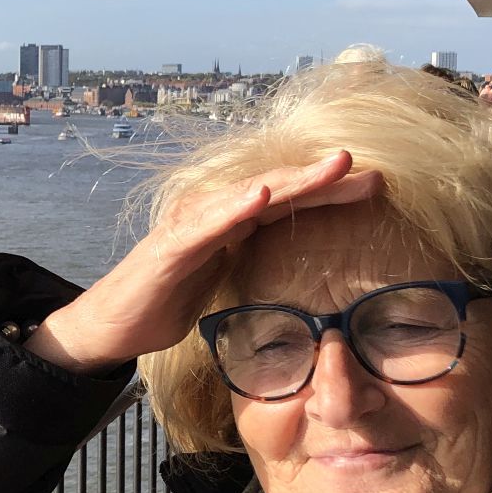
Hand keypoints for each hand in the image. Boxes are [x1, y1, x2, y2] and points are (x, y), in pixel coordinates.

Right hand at [31, 151, 381, 371]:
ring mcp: (191, 223)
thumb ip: (256, 261)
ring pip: (252, 194)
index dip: (332, 191)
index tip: (376, 187)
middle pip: (280, 189)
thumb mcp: (226, 278)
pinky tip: (261, 194)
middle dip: (328, 178)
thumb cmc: (168, 301)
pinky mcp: (172, 245)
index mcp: (232, 220)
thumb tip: (303, 270)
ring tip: (336, 166)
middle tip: (375, 172)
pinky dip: (235, 205)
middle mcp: (214, 210)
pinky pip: (208, 222)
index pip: (291, 200)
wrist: (115, 326)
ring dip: (295, 180)